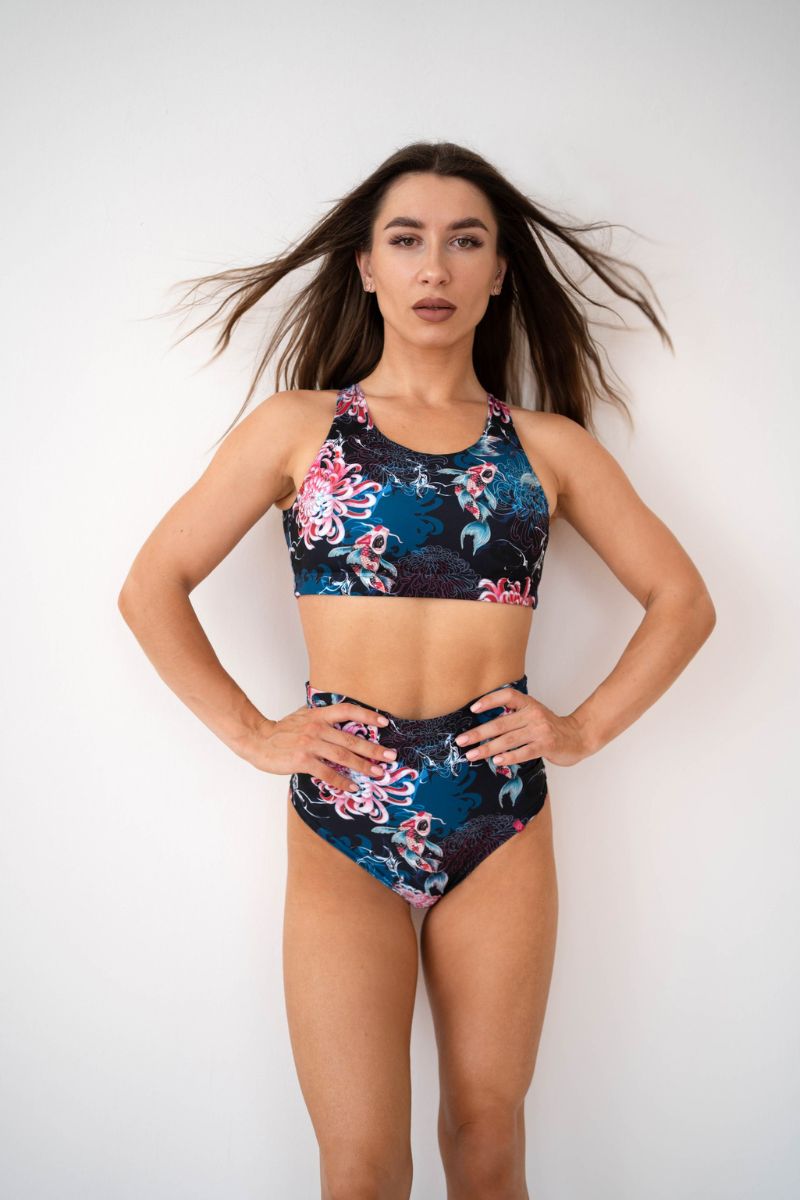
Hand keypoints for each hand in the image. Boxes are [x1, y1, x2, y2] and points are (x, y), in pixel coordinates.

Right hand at [239, 702, 397, 792]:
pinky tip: (352, 787)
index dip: (367, 715)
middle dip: (374, 749)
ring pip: (343, 756)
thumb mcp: (303, 717)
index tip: (384, 722)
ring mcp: (310, 744)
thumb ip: (322, 718)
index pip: (347, 710)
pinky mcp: (303, 761)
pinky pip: (327, 773)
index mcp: (318, 715)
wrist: (257, 740)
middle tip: (390, 756)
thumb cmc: (281, 731)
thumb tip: (343, 722)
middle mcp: (317, 728)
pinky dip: (342, 781)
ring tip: (378, 773)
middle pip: (351, 738)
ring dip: (363, 766)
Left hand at [454, 685, 592, 768]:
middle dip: (478, 733)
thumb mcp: (533, 714)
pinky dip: (509, 757)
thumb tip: (483, 727)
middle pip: (501, 723)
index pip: (507, 696)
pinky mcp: (546, 745)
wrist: (578, 737)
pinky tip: (496, 761)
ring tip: (472, 755)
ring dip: (487, 749)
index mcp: (528, 704)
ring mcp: (540, 730)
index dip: (489, 701)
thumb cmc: (549, 727)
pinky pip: (523, 752)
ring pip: (508, 740)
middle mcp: (533, 714)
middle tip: (461, 741)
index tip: (473, 709)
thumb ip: (514, 716)